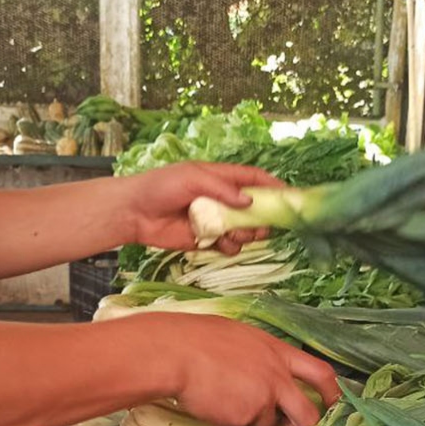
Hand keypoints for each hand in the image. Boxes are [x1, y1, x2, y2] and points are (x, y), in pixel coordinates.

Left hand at [120, 163, 284, 254]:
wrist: (134, 213)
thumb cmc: (160, 187)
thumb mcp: (192, 178)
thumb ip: (222, 189)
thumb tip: (250, 202)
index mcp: (221, 178)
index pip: (254, 179)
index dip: (273, 186)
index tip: (290, 196)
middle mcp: (222, 199)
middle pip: (256, 208)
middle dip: (264, 217)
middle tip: (264, 225)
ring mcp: (216, 220)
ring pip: (246, 230)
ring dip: (247, 234)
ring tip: (235, 234)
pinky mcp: (207, 240)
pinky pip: (229, 246)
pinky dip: (231, 247)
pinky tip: (221, 244)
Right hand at [134, 313, 340, 425]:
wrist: (174, 353)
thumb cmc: (196, 340)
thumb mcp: (239, 337)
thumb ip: (261, 358)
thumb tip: (267, 378)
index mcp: (277, 351)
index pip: (321, 373)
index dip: (333, 393)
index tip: (335, 406)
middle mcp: (277, 376)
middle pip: (307, 413)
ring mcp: (263, 398)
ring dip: (252, 422)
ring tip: (224, 400)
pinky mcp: (245, 417)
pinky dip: (230, 423)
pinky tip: (213, 404)